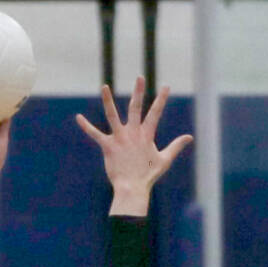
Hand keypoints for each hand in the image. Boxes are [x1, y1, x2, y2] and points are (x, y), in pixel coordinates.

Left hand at [76, 76, 192, 215]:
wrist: (133, 189)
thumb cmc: (148, 176)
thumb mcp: (165, 160)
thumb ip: (176, 146)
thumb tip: (189, 137)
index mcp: (146, 135)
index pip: (155, 114)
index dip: (161, 100)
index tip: (166, 86)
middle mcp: (133, 134)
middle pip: (136, 108)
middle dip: (138, 92)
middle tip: (140, 77)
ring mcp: (120, 139)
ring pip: (112, 116)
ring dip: (108, 101)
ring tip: (104, 86)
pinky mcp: (108, 147)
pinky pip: (95, 134)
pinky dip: (86, 126)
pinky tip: (78, 118)